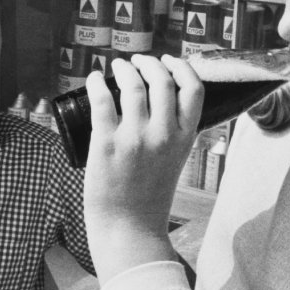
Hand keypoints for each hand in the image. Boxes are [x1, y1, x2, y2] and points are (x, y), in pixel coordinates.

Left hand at [83, 54, 201, 278]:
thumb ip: (173, 135)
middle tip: (137, 61)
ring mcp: (135, 138)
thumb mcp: (174, 161)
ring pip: (133, 85)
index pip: (194, 89)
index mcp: (185, 139)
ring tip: (117, 67)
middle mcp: (164, 135)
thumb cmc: (148, 198)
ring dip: (124, 68)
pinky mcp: (106, 143)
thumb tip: (161, 106)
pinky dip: (97, 82)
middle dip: (149, 63)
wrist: (128, 229)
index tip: (168, 60)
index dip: (181, 66)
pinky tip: (95, 78)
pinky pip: (102, 100)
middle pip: (162, 80)